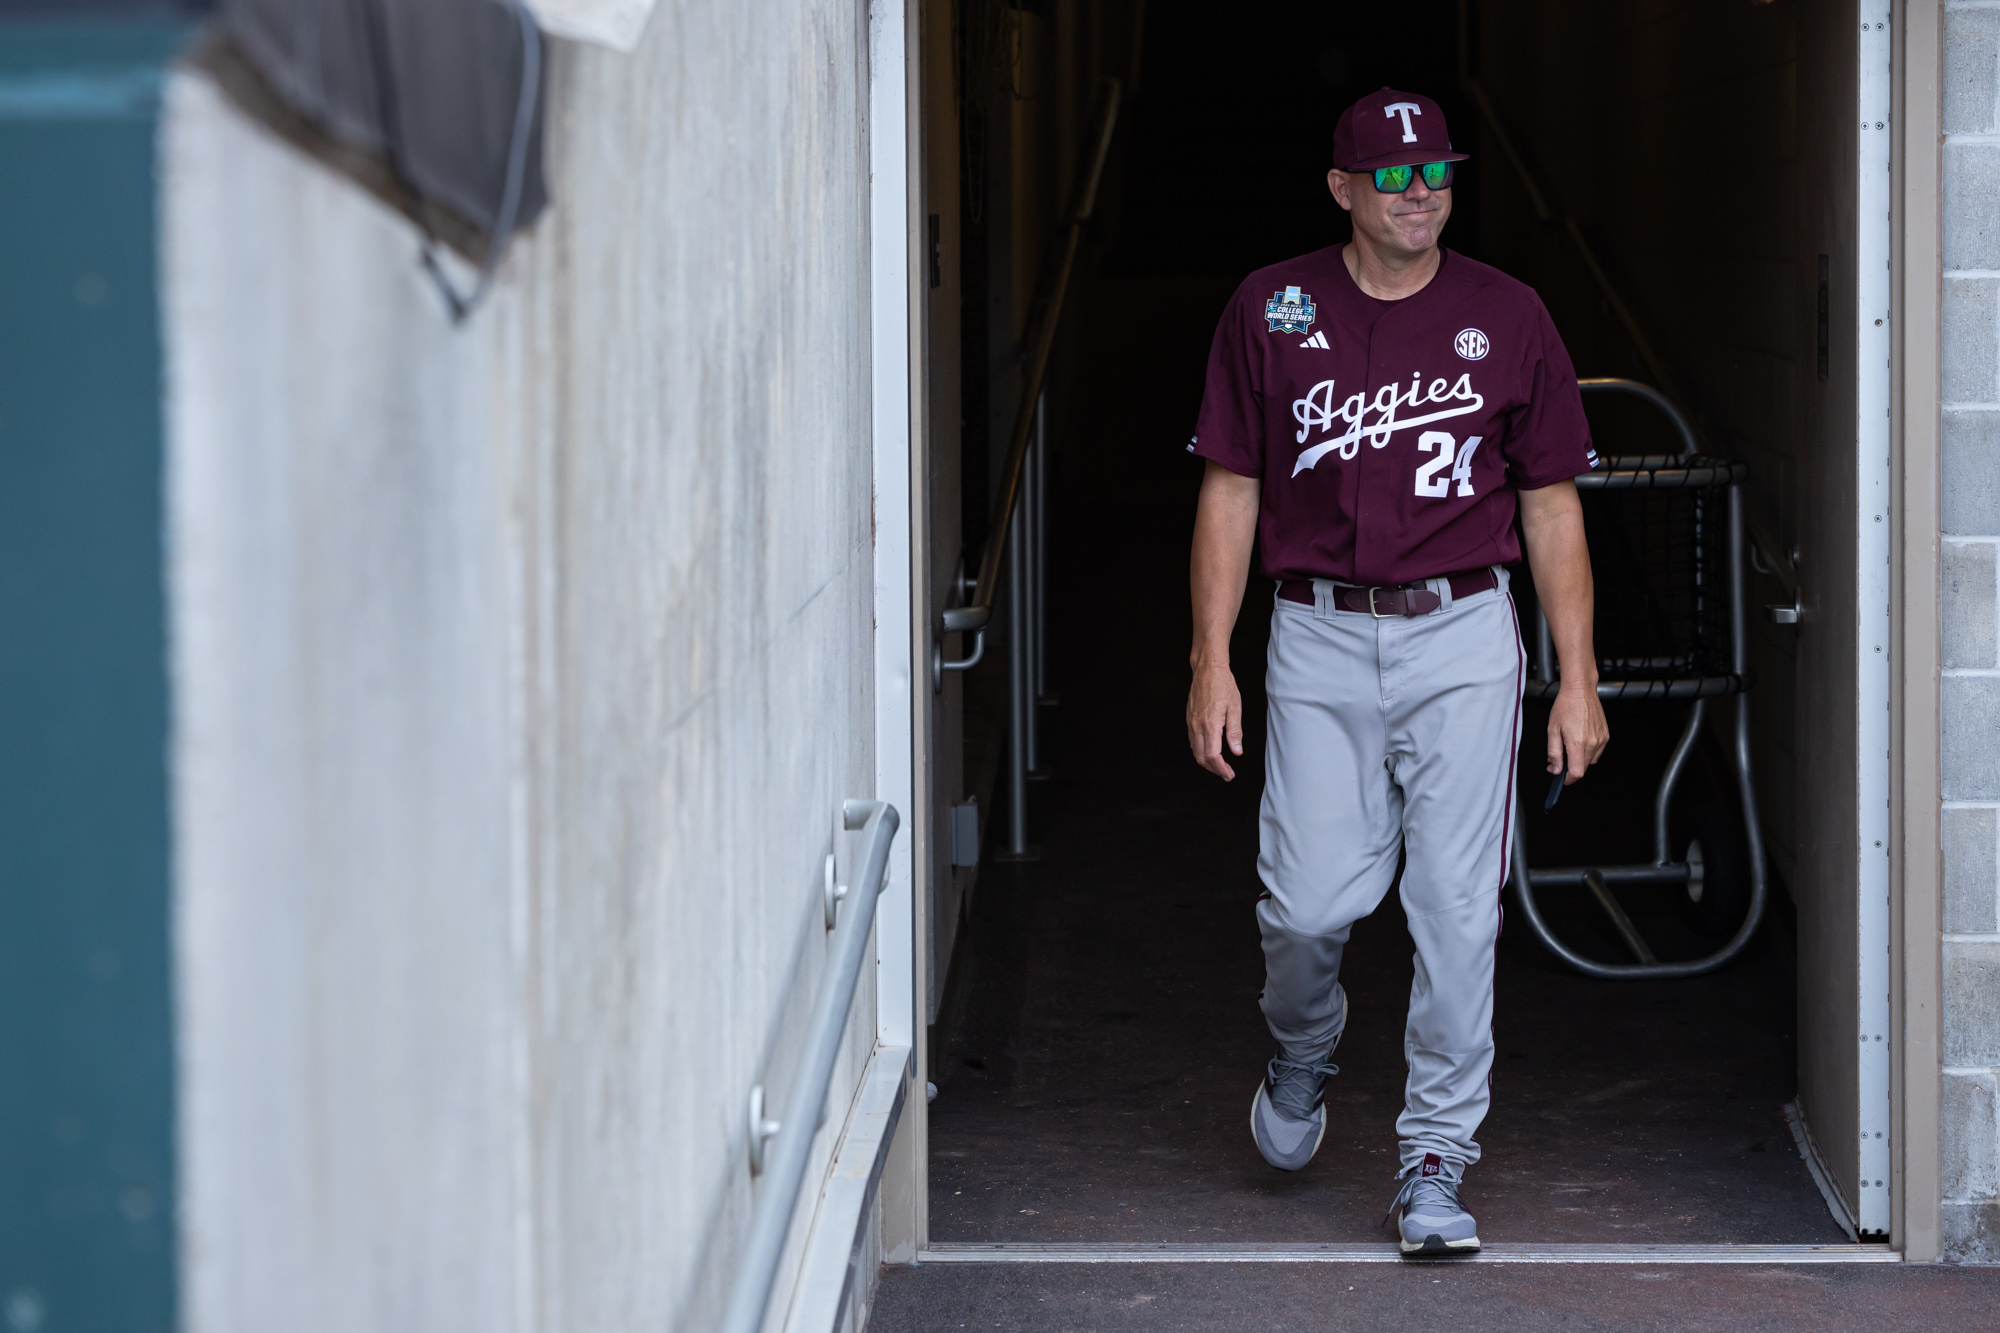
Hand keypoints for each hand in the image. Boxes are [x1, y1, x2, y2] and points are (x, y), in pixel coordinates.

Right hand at [1187, 662, 1243, 780]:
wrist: (1207, 669)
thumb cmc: (1223, 684)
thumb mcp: (1235, 708)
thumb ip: (1235, 732)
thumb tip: (1237, 752)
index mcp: (1210, 724)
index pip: (1213, 756)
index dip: (1221, 769)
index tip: (1229, 774)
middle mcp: (1197, 725)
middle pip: (1201, 757)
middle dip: (1214, 769)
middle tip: (1227, 773)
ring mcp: (1191, 722)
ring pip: (1195, 750)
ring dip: (1207, 762)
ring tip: (1220, 765)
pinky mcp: (1189, 719)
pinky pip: (1193, 741)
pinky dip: (1201, 751)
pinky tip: (1211, 750)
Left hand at [1547, 681, 1608, 784]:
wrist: (1581, 691)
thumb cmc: (1565, 706)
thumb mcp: (1552, 730)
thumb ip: (1554, 753)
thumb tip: (1555, 769)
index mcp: (1578, 743)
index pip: (1577, 772)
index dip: (1568, 779)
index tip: (1561, 779)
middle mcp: (1593, 743)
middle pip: (1583, 768)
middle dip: (1570, 768)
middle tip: (1558, 759)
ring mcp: (1601, 740)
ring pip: (1590, 761)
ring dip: (1579, 759)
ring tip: (1569, 744)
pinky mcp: (1606, 736)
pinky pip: (1596, 752)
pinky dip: (1587, 752)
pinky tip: (1579, 739)